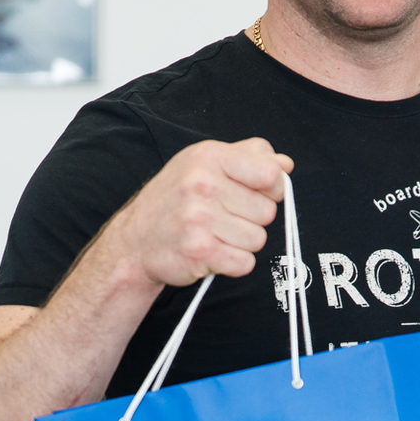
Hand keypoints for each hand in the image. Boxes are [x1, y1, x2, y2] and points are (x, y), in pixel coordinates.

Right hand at [110, 137, 292, 287]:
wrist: (134, 242)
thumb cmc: (174, 201)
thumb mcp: (204, 164)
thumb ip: (249, 158)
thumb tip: (285, 165)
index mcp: (208, 156)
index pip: (270, 175)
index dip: (273, 189)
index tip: (258, 193)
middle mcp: (202, 184)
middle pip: (268, 211)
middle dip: (253, 219)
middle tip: (224, 218)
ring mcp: (199, 219)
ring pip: (258, 239)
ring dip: (242, 243)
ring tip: (215, 235)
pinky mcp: (199, 252)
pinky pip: (245, 263)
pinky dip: (233, 263)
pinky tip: (213, 252)